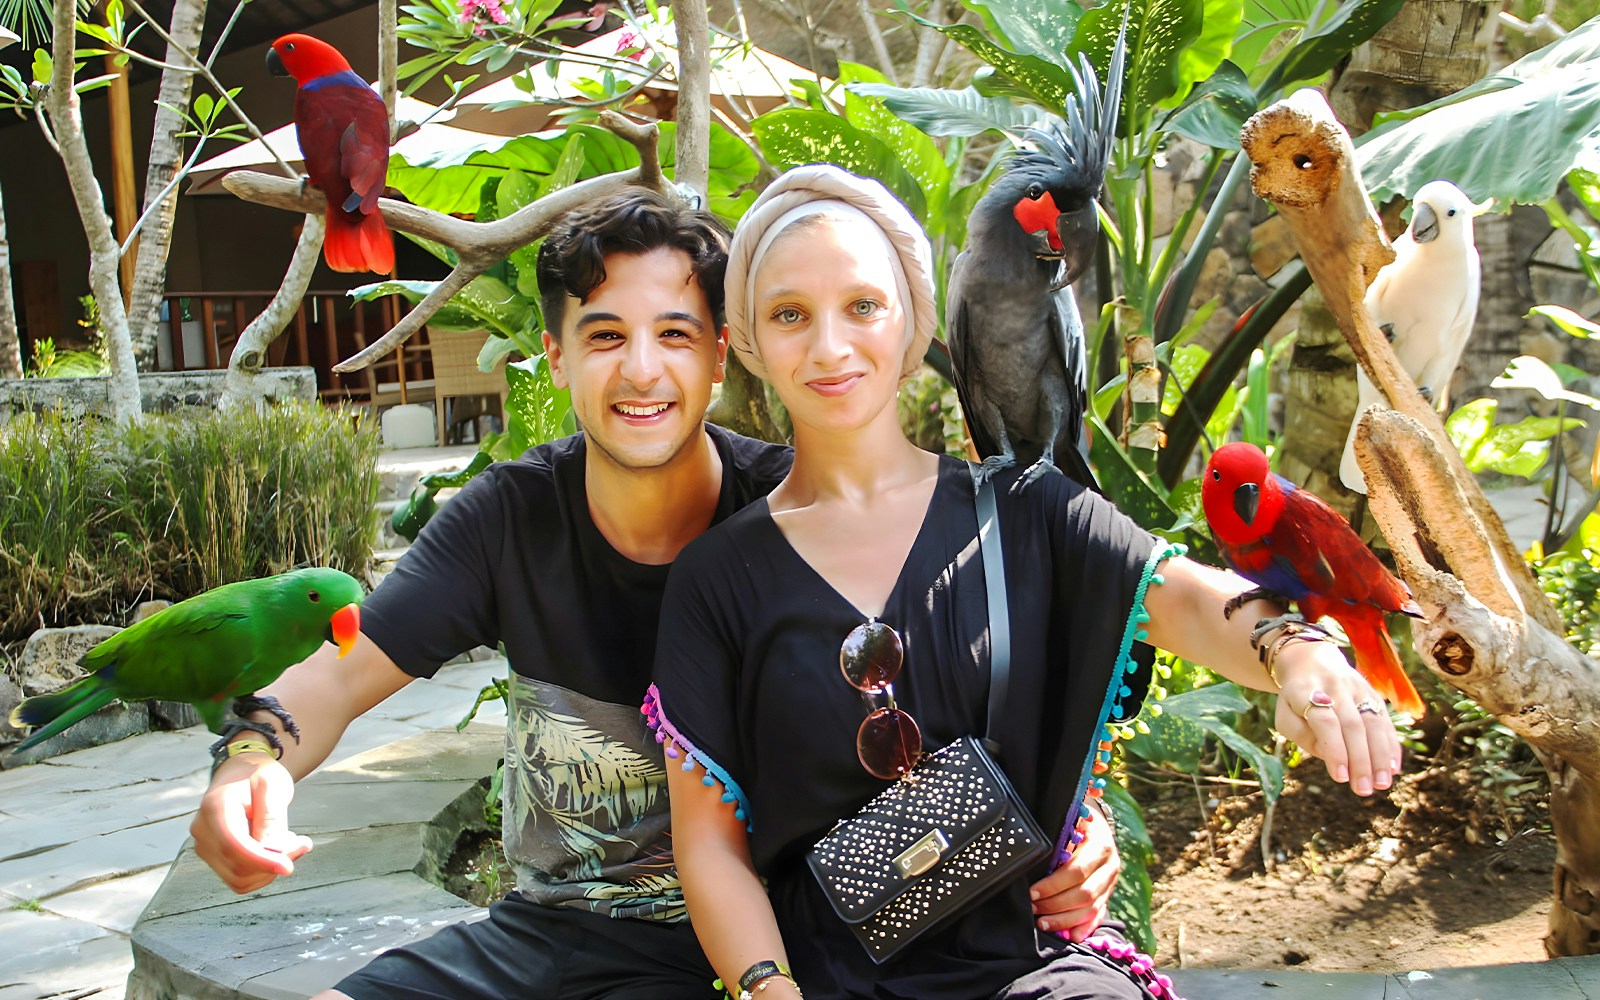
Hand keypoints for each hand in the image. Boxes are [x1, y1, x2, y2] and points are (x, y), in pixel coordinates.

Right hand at [189, 753, 313, 893]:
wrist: (242, 772)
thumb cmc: (258, 774)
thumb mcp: (273, 786)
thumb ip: (272, 819)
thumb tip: (274, 853)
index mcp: (215, 807)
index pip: (233, 845)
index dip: (261, 861)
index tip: (288, 867)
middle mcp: (203, 830)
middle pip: (238, 867)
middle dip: (274, 862)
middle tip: (303, 843)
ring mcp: (205, 846)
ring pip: (240, 879)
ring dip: (271, 869)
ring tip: (291, 842)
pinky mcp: (213, 857)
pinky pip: (239, 879)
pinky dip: (263, 871)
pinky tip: (276, 849)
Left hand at [1028, 804, 1118, 940]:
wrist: (1097, 826)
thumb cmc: (1077, 821)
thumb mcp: (1072, 816)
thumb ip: (1063, 826)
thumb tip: (1076, 809)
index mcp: (1101, 845)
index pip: (1076, 871)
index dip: (1053, 885)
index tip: (1032, 892)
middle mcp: (1110, 866)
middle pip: (1084, 894)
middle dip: (1055, 905)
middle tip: (1033, 908)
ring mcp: (1111, 882)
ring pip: (1091, 908)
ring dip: (1065, 920)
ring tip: (1042, 923)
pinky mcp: (1109, 894)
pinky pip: (1098, 915)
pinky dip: (1084, 928)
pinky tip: (1070, 936)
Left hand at [1272, 640, 1401, 796]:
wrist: (1311, 661)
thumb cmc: (1295, 699)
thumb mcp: (1285, 716)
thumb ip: (1303, 736)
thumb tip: (1332, 757)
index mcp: (1305, 690)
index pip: (1324, 721)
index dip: (1334, 749)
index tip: (1340, 778)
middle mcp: (1334, 686)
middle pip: (1352, 724)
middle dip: (1360, 760)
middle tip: (1363, 790)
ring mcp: (1357, 687)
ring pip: (1373, 722)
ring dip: (1380, 756)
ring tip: (1382, 784)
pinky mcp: (1373, 693)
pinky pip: (1385, 720)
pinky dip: (1391, 745)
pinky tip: (1393, 768)